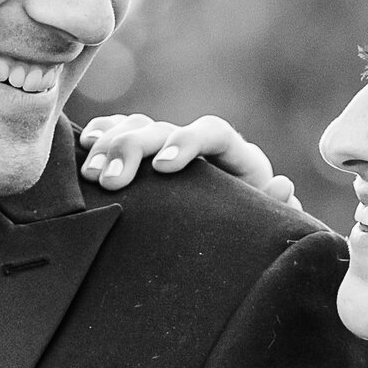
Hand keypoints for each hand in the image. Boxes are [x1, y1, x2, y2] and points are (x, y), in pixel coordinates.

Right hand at [80, 110, 298, 213]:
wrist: (234, 240)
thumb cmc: (253, 234)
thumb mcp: (266, 227)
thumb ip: (276, 209)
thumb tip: (283, 185)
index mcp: (236, 157)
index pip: (213, 132)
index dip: (187, 142)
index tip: (165, 168)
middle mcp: (199, 146)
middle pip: (163, 128)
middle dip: (134, 149)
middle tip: (113, 182)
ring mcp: (169, 147)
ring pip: (137, 127)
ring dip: (110, 146)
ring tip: (92, 175)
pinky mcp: (146, 157)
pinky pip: (120, 133)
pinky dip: (102, 136)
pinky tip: (85, 149)